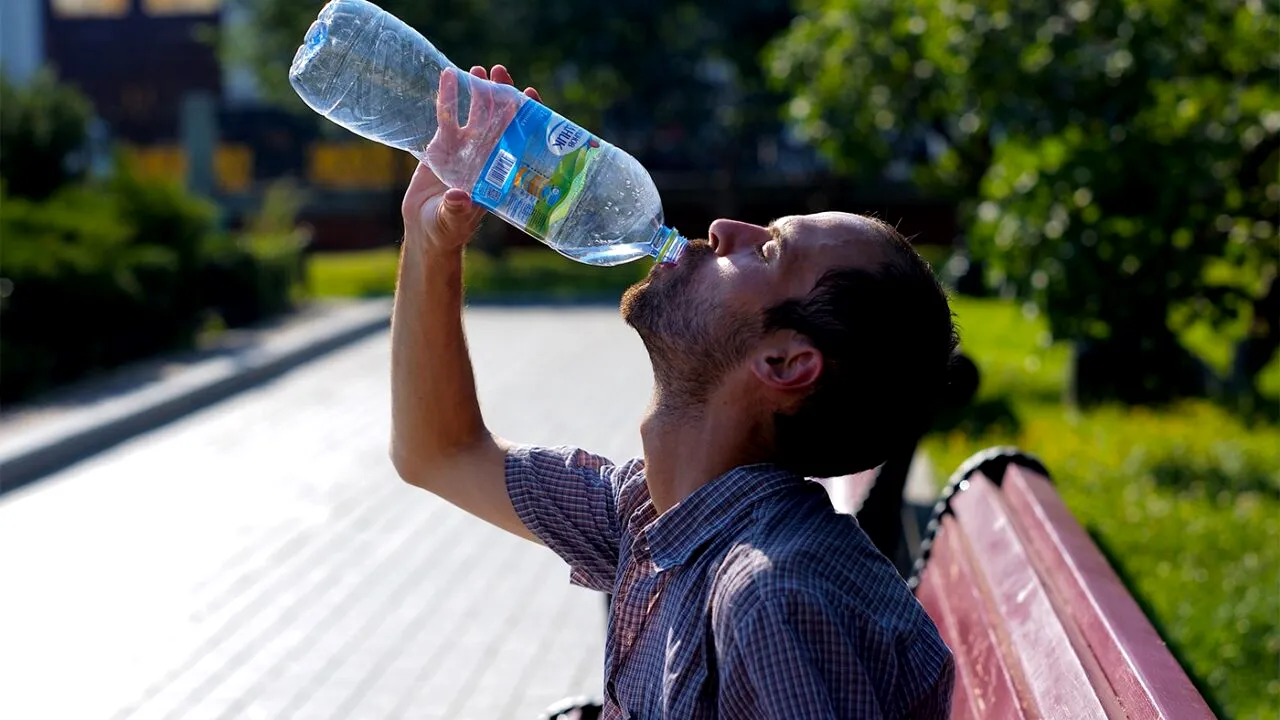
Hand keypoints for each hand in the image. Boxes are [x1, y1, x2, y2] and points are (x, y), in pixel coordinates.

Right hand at [402, 65, 540, 253]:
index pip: (518, 140)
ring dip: (479, 91)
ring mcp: (465, 149)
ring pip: (476, 114)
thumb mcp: (451, 221)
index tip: (531, 96)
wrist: (426, 229)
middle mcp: (486, 157)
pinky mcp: (444, 145)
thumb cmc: (445, 230)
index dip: (526, 118)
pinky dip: (448, 97)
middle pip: (499, 120)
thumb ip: (455, 209)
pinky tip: (448, 76)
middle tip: (501, 71)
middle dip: (502, 95)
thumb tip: (459, 197)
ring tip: (479, 69)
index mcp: (498, 173)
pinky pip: (447, 117)